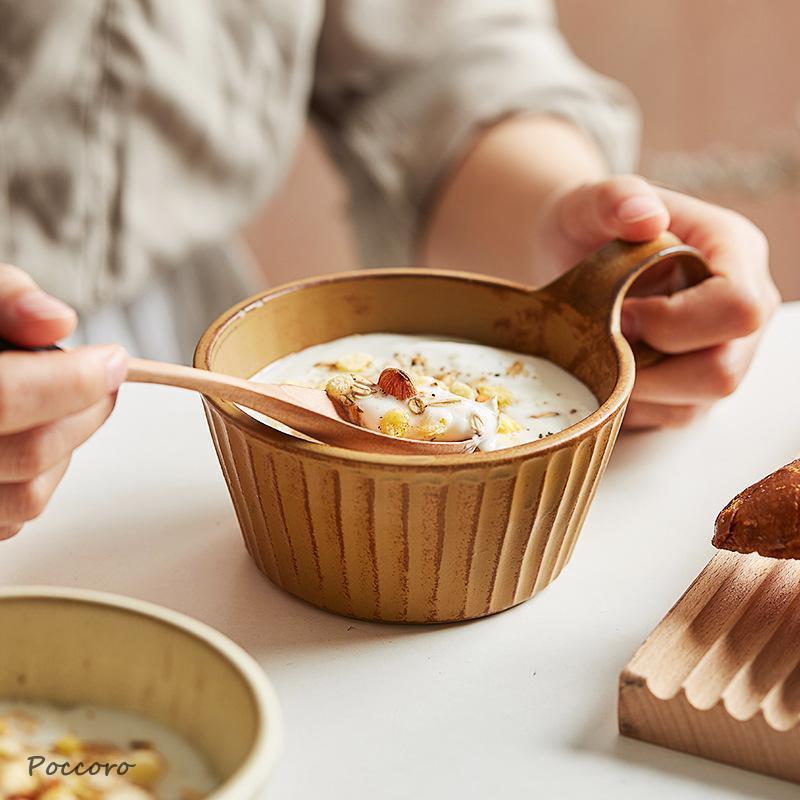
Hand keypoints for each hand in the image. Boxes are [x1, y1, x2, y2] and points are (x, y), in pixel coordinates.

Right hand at [0, 264, 126, 538]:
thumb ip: (7, 300)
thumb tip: (56, 321)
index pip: (5, 397)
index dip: (72, 382)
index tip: (113, 360)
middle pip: (29, 452)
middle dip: (85, 412)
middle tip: (106, 379)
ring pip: (29, 496)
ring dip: (67, 448)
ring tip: (64, 407)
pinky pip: (15, 518)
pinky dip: (41, 479)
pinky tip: (32, 436)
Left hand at [538, 175, 780, 428]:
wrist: (570, 253)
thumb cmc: (586, 226)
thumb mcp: (589, 202)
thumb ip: (616, 198)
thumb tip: (645, 216)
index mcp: (734, 251)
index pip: (737, 308)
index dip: (673, 323)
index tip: (621, 313)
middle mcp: (745, 305)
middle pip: (724, 370)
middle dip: (652, 367)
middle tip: (607, 339)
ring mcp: (726, 349)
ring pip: (698, 403)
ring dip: (638, 390)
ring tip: (602, 352)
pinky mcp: (697, 384)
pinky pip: (672, 416)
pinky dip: (632, 405)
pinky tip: (607, 371)